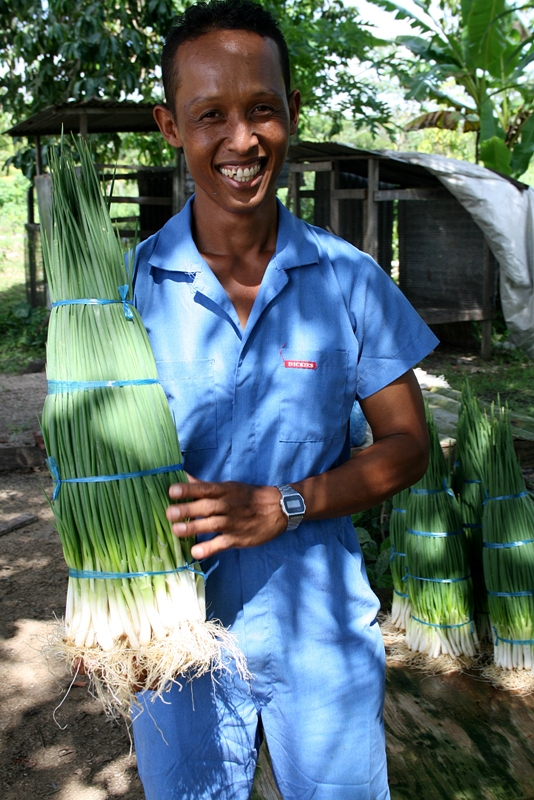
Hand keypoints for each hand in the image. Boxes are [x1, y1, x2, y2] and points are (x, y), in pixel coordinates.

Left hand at [166, 476, 286, 558]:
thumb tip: (182, 477)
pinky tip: (196, 552)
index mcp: (224, 491)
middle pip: (206, 507)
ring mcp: (233, 523)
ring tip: (176, 530)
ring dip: (194, 528)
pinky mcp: (238, 539)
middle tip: (170, 513)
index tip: (172, 491)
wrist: (277, 509)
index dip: (188, 489)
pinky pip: (222, 544)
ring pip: (211, 525)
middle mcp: (227, 505)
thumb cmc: (247, 497)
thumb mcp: (228, 487)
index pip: (204, 489)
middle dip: (187, 510)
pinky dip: (209, 548)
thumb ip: (203, 486)